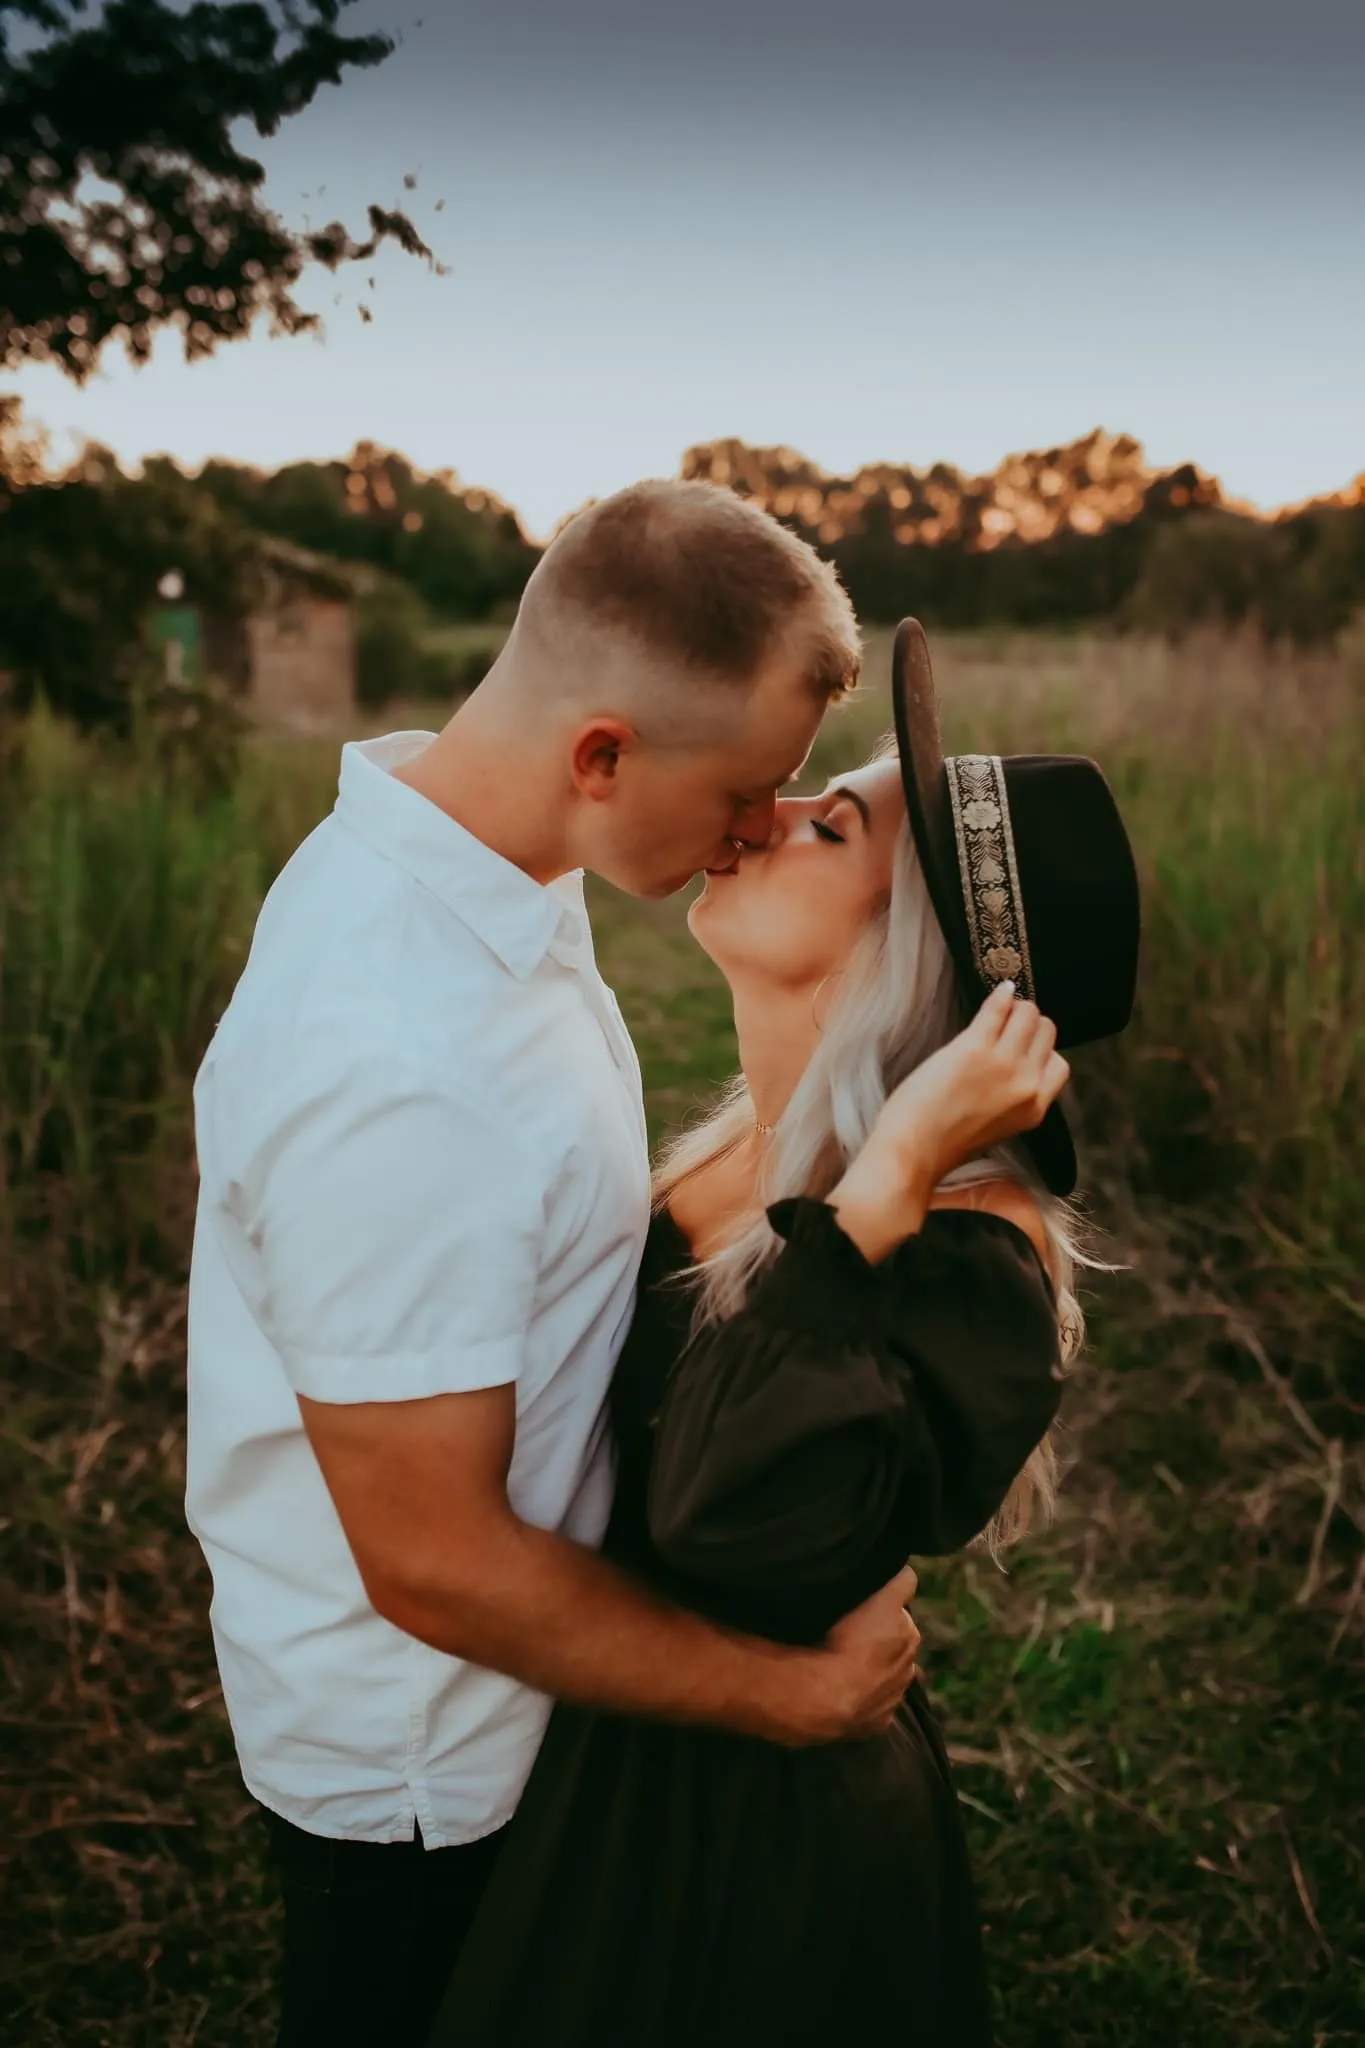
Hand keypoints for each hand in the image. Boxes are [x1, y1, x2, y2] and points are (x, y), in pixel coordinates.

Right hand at [768, 1566, 920, 1746]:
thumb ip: (859, 1581)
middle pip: (902, 1626)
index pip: (905, 1583)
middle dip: (886, 1628)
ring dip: (881, 1661)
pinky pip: (882, 1697)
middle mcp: (909, 1645)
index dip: (889, 1586)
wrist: (822, 1696)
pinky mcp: (887, 1715)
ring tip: (849, 1664)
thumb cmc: (828, 1639)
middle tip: (855, 1631)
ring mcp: (901, 1682)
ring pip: (896, 1663)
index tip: (875, 1588)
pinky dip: (871, 1694)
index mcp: (901, 1615)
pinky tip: (847, 1693)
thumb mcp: (836, 1593)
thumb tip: (859, 1567)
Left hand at [828, 983, 1067, 1262]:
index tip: (1024, 1042)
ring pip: (1028, 1015)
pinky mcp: (974, 1049)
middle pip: (1046, 1034)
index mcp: (1034, 1109)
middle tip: (1009, 1021)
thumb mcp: (997, 1125)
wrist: (913, 1150)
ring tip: (1000, 1008)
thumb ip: (1014, 1097)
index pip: (1059, 1064)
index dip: (1041, 1049)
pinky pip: (998, 1009)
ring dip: (1015, 1007)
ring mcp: (1003, 1065)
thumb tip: (1015, 1060)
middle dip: (1029, 1023)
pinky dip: (1000, 995)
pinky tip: (998, 992)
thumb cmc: (943, 1140)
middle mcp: (1027, 1085)